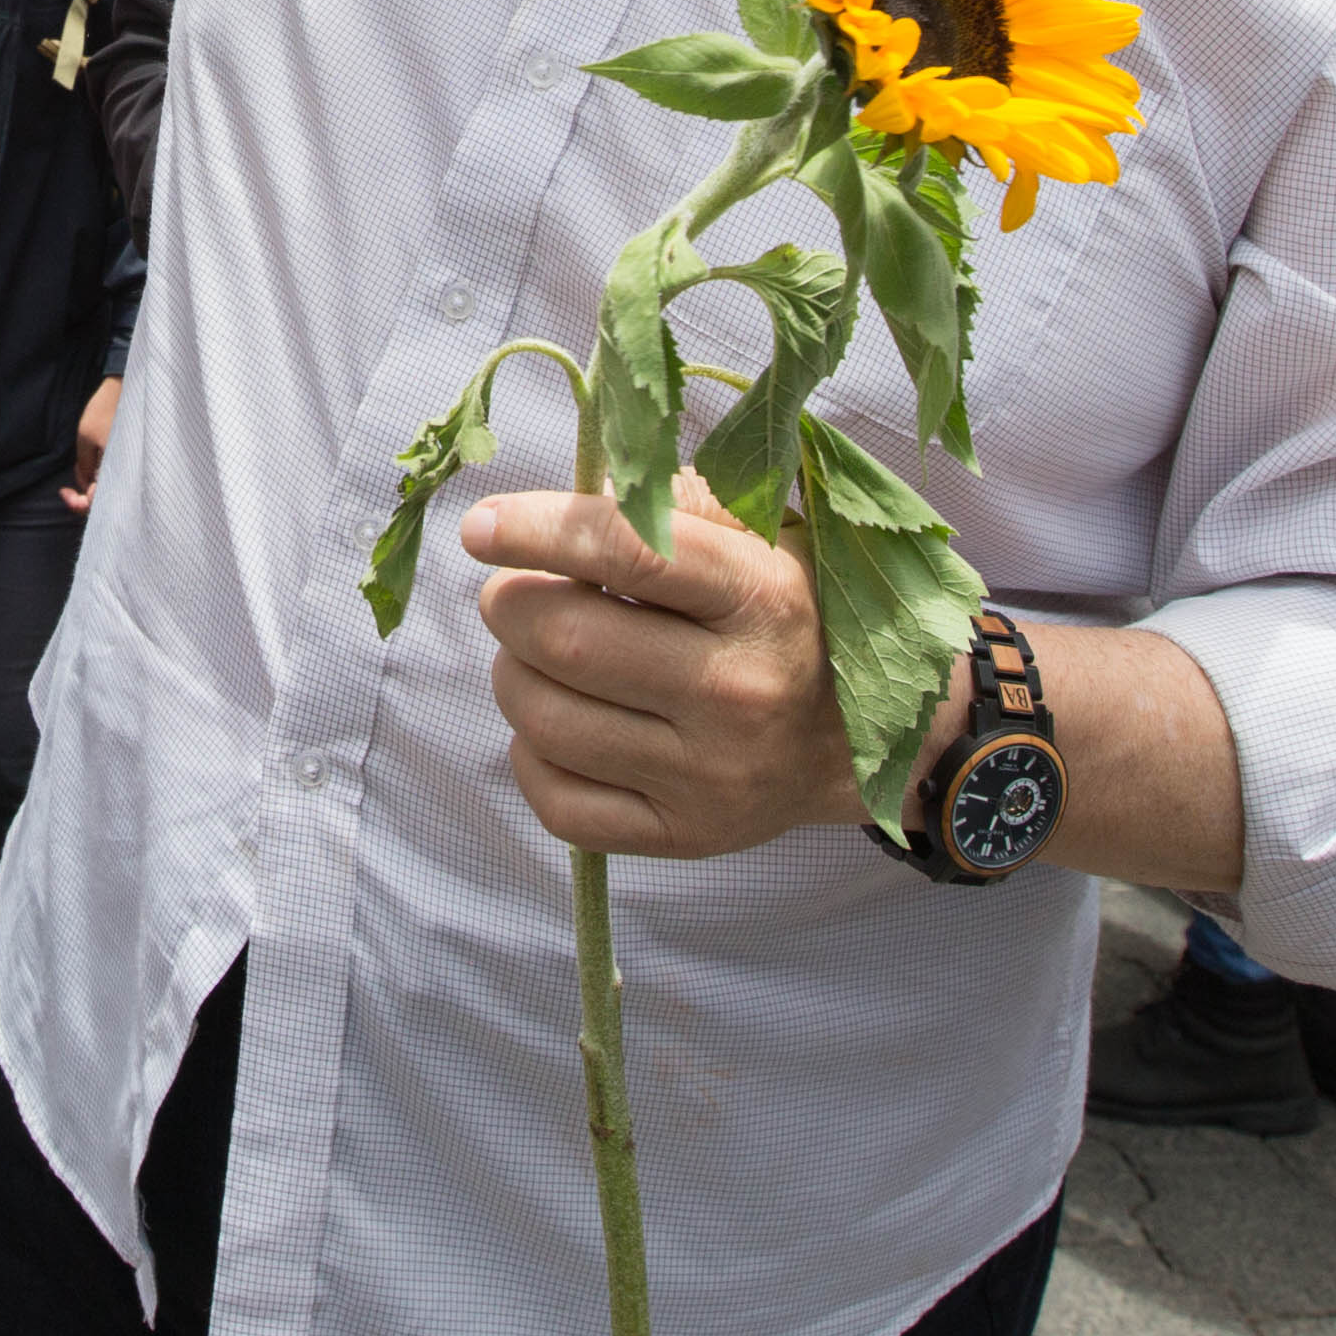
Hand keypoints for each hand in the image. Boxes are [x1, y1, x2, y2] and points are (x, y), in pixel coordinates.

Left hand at [65, 374, 118, 514]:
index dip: (78, 503)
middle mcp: (128, 472)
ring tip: (78, 466)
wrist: (124, 388)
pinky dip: (96, 475)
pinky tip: (87, 464)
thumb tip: (84, 487)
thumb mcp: (86, 437)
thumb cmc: (105, 410)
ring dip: (89, 483)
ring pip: (106, 489)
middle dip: (82, 497)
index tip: (64, 492)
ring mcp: (127, 466)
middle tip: (66, 489)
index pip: (98, 503)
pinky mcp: (125, 458)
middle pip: (104, 500)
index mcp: (120, 470)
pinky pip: (110, 477)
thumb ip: (84, 466)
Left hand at [461, 481, 859, 860]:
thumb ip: (676, 504)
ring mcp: (711, 776)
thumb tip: (576, 499)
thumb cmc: (788, 617)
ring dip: (513, 675)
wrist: (854, 742)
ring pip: (548, 721)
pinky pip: (558, 801)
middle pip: (569, 641)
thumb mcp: (765, 538)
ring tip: (535, 655)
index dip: (538, 532)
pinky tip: (556, 723)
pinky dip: (530, 754)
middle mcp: (739, 692)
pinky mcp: (684, 837)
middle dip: (509, 605)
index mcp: (762, 599)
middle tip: (512, 594)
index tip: (481, 525)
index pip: (630, 554)